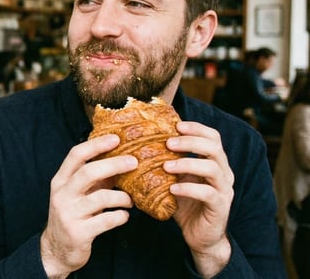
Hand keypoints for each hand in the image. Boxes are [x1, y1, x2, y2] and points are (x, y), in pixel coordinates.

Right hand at [40, 134, 136, 277]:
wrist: (56, 249)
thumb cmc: (72, 214)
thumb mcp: (77, 193)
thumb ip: (93, 177)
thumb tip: (120, 158)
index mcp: (60, 180)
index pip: (76, 155)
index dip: (96, 145)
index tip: (116, 138)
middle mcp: (62, 194)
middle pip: (88, 173)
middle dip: (114, 164)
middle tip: (134, 162)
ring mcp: (69, 214)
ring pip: (101, 198)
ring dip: (122, 197)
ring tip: (130, 200)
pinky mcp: (79, 232)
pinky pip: (106, 220)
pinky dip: (120, 216)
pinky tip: (124, 216)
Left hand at [164, 121, 233, 276]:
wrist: (199, 236)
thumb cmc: (184, 204)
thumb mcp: (174, 179)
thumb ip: (165, 162)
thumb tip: (135, 145)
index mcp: (214, 162)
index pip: (213, 137)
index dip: (197, 128)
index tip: (176, 125)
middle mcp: (223, 173)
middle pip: (214, 148)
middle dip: (190, 142)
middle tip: (168, 142)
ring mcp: (224, 190)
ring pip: (213, 169)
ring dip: (188, 163)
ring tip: (166, 166)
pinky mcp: (220, 207)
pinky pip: (208, 194)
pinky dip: (189, 189)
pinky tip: (173, 189)